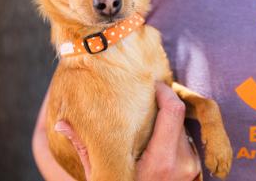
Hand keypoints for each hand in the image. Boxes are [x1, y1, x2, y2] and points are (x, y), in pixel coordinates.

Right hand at [55, 82, 200, 180]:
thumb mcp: (101, 177)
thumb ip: (86, 149)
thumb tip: (61, 124)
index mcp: (160, 162)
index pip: (173, 111)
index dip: (164, 91)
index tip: (151, 84)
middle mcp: (182, 163)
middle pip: (178, 116)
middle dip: (163, 104)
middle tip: (147, 98)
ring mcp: (190, 167)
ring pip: (183, 127)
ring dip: (168, 120)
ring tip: (149, 121)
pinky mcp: (194, 170)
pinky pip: (186, 140)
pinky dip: (173, 134)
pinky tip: (157, 139)